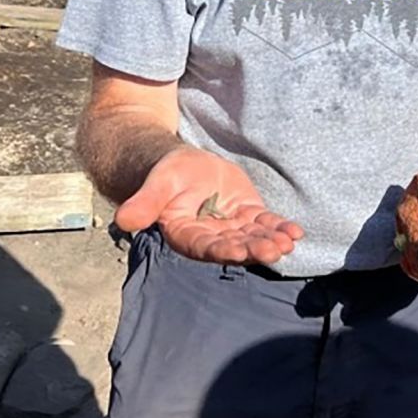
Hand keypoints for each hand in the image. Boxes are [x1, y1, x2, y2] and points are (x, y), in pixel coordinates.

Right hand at [114, 148, 302, 265]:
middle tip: (274, 250)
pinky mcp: (248, 214)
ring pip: (253, 238)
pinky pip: (266, 224)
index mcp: (187, 235)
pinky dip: (280, 228)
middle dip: (254, 249)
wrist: (182, 165)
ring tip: (288, 242)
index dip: (221, 250)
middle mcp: (211, 237)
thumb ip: (144, 204)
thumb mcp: (157, 184)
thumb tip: (121, 219)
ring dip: (271, 241)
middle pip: (234, 246)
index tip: (238, 252)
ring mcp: (232, 227)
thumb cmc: (166, 174)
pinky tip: (296, 232)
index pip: (204, 247)